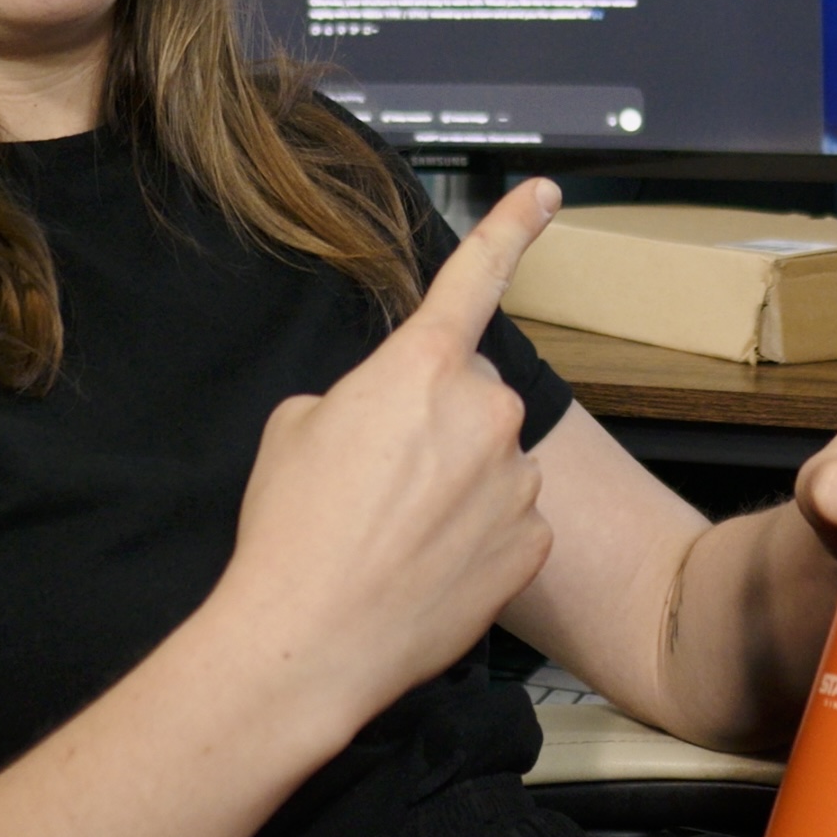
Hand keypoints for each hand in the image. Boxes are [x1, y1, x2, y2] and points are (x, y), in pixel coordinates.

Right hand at [220, 179, 563, 720]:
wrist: (309, 642)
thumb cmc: (291, 530)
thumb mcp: (297, 427)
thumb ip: (360, 397)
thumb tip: (388, 417)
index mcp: (421, 368)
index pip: (475, 278)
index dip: (513, 227)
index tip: (545, 194)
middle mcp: (485, 413)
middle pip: (474, 392)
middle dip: (438, 420)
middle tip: (380, 477)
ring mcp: (516, 481)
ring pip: (494, 461)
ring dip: (458, 484)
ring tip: (395, 534)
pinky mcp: (532, 542)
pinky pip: (509, 521)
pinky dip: (476, 538)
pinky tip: (427, 567)